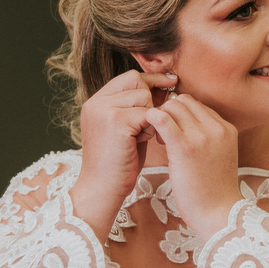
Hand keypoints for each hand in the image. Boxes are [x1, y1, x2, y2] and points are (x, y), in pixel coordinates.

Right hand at [70, 70, 176, 242]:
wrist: (102, 190)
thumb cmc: (119, 163)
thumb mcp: (127, 128)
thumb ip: (138, 107)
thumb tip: (166, 86)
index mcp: (96, 102)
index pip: (129, 77)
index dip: (151, 80)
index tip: (172, 81)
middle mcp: (96, 102)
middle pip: (137, 81)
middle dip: (152, 99)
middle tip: (152, 123)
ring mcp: (103, 110)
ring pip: (144, 97)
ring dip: (151, 116)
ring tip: (141, 136)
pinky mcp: (115, 121)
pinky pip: (147, 113)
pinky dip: (151, 128)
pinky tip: (141, 142)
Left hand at [145, 93, 242, 239]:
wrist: (219, 214)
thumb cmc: (215, 191)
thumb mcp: (220, 157)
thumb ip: (210, 138)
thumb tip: (189, 128)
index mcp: (227, 129)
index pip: (198, 105)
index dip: (182, 115)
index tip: (176, 133)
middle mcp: (217, 128)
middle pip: (184, 101)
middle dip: (170, 113)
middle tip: (165, 136)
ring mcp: (202, 136)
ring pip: (172, 105)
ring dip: (161, 118)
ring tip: (161, 141)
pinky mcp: (185, 147)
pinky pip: (161, 118)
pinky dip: (151, 119)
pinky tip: (149, 135)